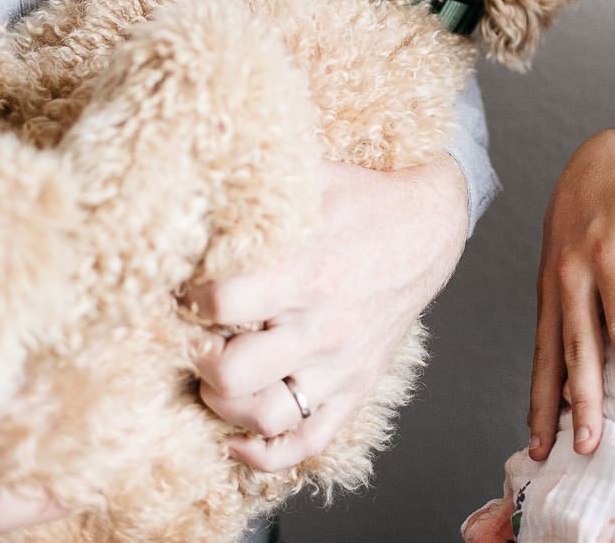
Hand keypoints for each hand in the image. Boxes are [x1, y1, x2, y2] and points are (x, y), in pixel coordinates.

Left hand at [186, 155, 467, 470]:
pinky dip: (263, 452)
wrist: (432, 226)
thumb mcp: (313, 175)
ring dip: (221, 403)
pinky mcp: (355, 387)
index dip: (190, 297)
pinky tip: (232, 438)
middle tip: (194, 335)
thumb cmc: (363, 198)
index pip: (223, 303)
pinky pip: (306, 441)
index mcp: (308, 271)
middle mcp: (323, 326)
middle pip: (232, 375)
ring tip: (213, 373)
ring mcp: (340, 365)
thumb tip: (195, 162)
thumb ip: (257, 178)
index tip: (183, 286)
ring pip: (262, 416)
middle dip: (198, 358)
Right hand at [528, 128, 614, 460]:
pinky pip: (541, 339)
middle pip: (578, 346)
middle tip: (588, 448)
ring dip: (545, 400)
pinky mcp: (545, 286)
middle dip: (581, 400)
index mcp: (608, 252)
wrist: (591, 156)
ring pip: (548, 349)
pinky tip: (539, 413)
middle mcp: (573, 271)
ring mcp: (553, 280)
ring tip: (540, 449)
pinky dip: (539, 378)